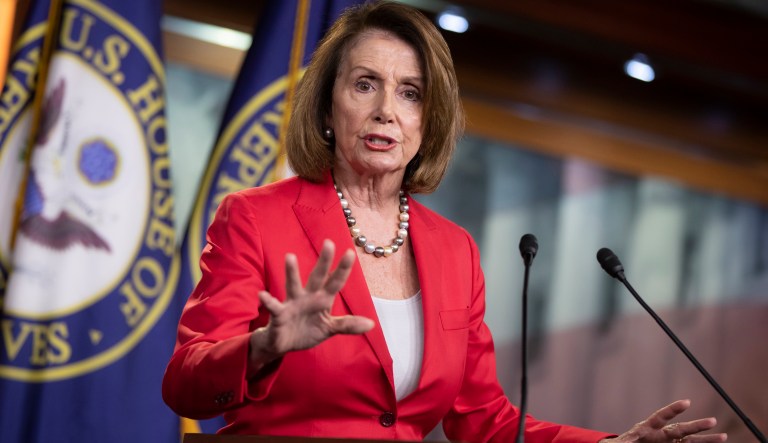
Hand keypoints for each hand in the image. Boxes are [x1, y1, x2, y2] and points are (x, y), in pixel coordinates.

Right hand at [248, 240, 373, 373]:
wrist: (283, 344)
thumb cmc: (307, 330)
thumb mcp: (329, 328)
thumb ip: (347, 325)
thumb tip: (371, 324)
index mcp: (322, 300)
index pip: (335, 282)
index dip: (343, 269)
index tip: (350, 253)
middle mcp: (308, 297)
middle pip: (317, 277)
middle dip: (323, 262)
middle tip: (329, 242)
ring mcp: (292, 304)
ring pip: (293, 285)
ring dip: (292, 272)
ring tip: (290, 257)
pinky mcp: (279, 316)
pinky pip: (274, 308)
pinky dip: (268, 301)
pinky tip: (263, 295)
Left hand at [601, 399, 726, 442]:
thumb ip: (625, 442)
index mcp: (649, 428)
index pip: (662, 416)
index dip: (674, 409)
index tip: (687, 402)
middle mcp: (662, 434)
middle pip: (681, 429)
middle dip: (697, 425)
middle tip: (713, 421)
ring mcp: (670, 442)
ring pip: (690, 441)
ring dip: (706, 440)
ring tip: (724, 437)